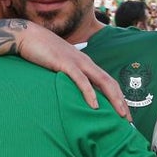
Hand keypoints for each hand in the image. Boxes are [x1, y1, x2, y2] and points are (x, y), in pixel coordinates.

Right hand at [14, 22, 129, 119]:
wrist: (27, 36)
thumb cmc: (41, 52)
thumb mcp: (59, 66)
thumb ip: (68, 77)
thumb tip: (72, 93)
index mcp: (85, 64)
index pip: (108, 81)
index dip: (118, 97)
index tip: (124, 113)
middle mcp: (85, 62)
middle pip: (110, 83)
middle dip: (122, 101)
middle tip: (129, 120)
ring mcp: (76, 62)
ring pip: (102, 81)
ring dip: (113, 99)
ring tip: (120, 114)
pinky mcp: (65, 63)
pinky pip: (81, 80)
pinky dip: (89, 93)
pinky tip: (95, 106)